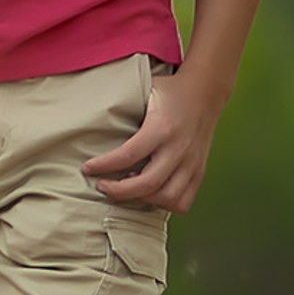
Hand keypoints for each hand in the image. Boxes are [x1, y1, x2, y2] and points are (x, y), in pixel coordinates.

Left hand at [82, 67, 223, 214]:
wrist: (206, 91)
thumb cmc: (170, 91)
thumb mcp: (144, 90)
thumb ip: (123, 106)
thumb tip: (89, 116)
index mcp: (162, 128)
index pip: (128, 155)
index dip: (104, 166)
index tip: (87, 169)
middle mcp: (178, 148)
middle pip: (148, 184)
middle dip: (119, 191)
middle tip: (102, 186)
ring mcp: (192, 162)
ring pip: (168, 197)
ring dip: (143, 199)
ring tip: (128, 188)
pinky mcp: (199, 171)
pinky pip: (184, 201)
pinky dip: (164, 204)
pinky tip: (150, 193)